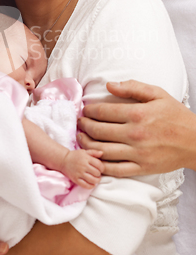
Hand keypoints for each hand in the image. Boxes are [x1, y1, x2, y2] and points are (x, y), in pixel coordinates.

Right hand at [61, 149, 102, 188]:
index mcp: (86, 158)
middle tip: (98, 174)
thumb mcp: (84, 151)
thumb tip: (102, 153)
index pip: (99, 165)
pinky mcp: (75, 179)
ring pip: (92, 180)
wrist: (63, 160)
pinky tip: (92, 184)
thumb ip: (94, 152)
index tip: (101, 169)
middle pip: (96, 173)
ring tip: (96, 179)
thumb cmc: (75, 155)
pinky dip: (91, 186)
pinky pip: (85, 185)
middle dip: (99, 174)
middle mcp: (83, 166)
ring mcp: (79, 173)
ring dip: (96, 181)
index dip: (102, 168)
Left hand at [77, 80, 195, 176]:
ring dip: (86, 144)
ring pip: (102, 151)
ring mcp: (137, 154)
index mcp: (138, 114)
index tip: (84, 110)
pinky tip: (93, 157)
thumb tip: (109, 85)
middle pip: (98, 131)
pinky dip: (100, 165)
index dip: (89, 110)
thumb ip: (132, 87)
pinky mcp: (141, 168)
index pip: (103, 111)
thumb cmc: (175, 116)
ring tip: (80, 138)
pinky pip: (115, 170)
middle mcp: (135, 134)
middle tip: (79, 122)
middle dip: (84, 125)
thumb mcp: (157, 94)